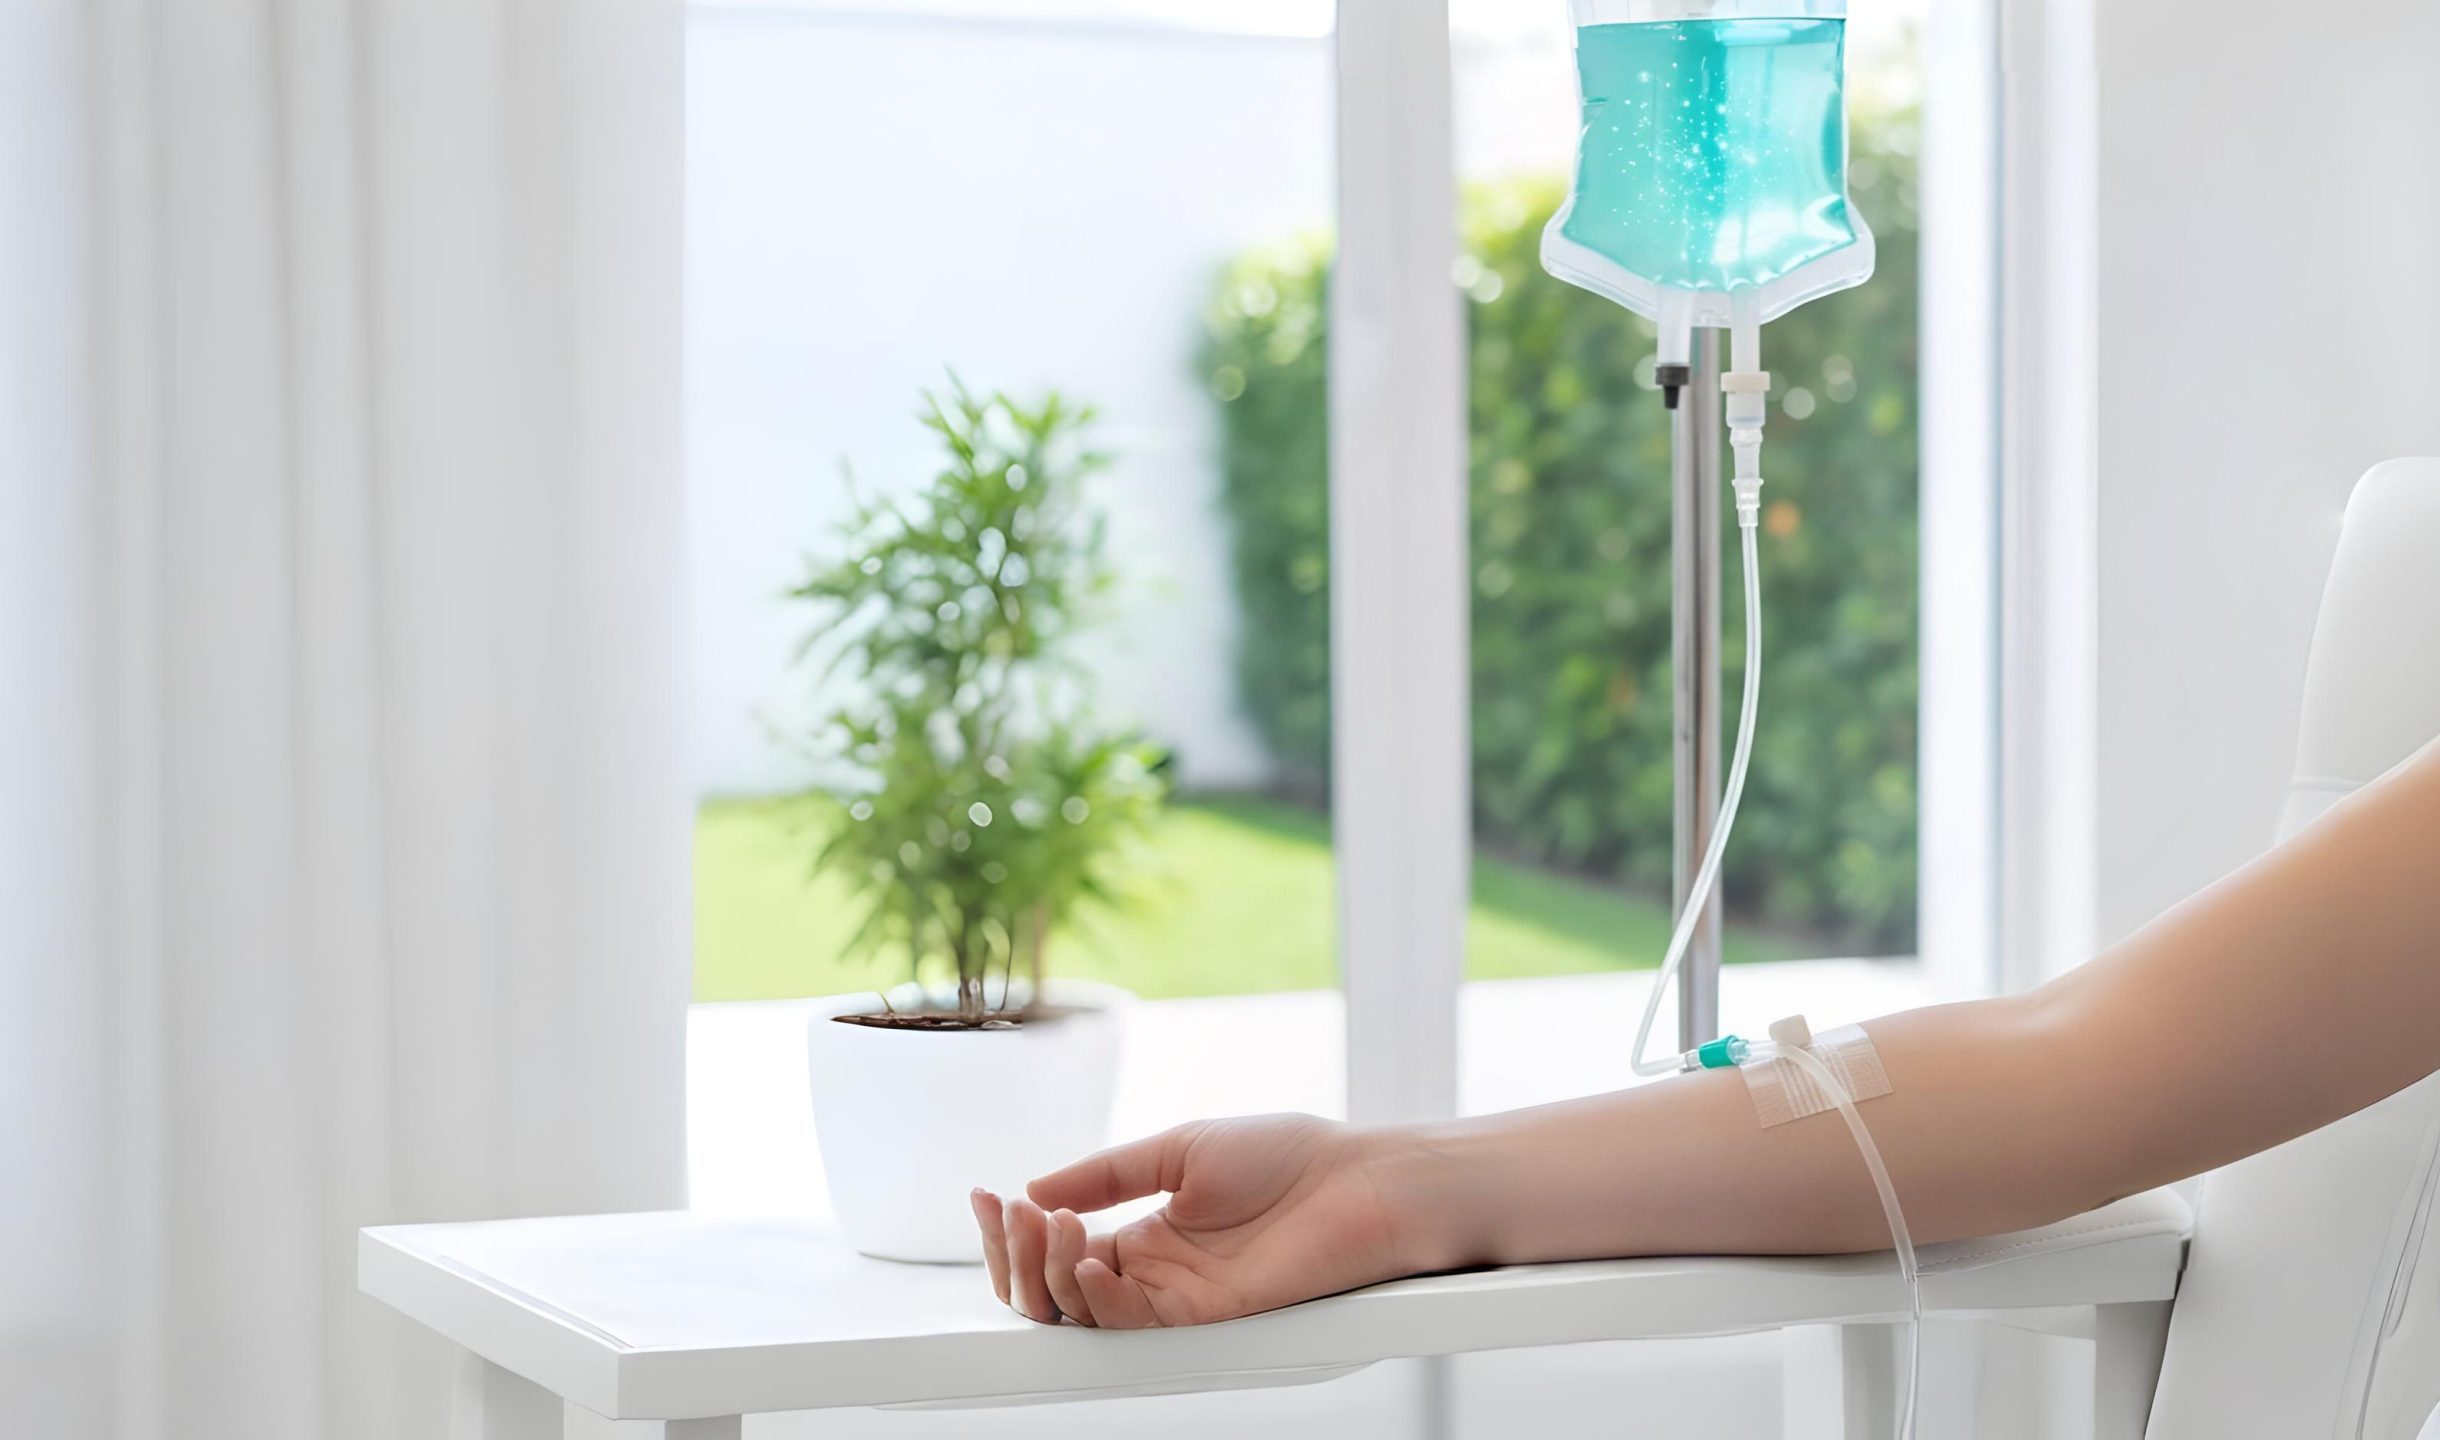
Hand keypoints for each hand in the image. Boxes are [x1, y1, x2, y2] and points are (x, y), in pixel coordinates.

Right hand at [970, 1113, 1422, 1328]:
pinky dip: (1099, 1297)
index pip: (1055, 1250)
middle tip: (1005, 1212)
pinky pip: (1134, 1325)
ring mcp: (1177, 1300)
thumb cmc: (1291, 1159)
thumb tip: (1036, 1186)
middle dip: (1013, 1258)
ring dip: (1049, 1271)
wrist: (1361, 1180)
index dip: (1011, 1232)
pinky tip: (1088, 1257)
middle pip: (1054, 1294)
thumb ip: (1107, 1174)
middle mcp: (1153, 1275)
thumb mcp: (1179, 1149)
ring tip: (1050, 1221)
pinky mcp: (1207, 1319)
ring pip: (1082, 1315)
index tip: (984, 1193)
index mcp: (1144, 1235)